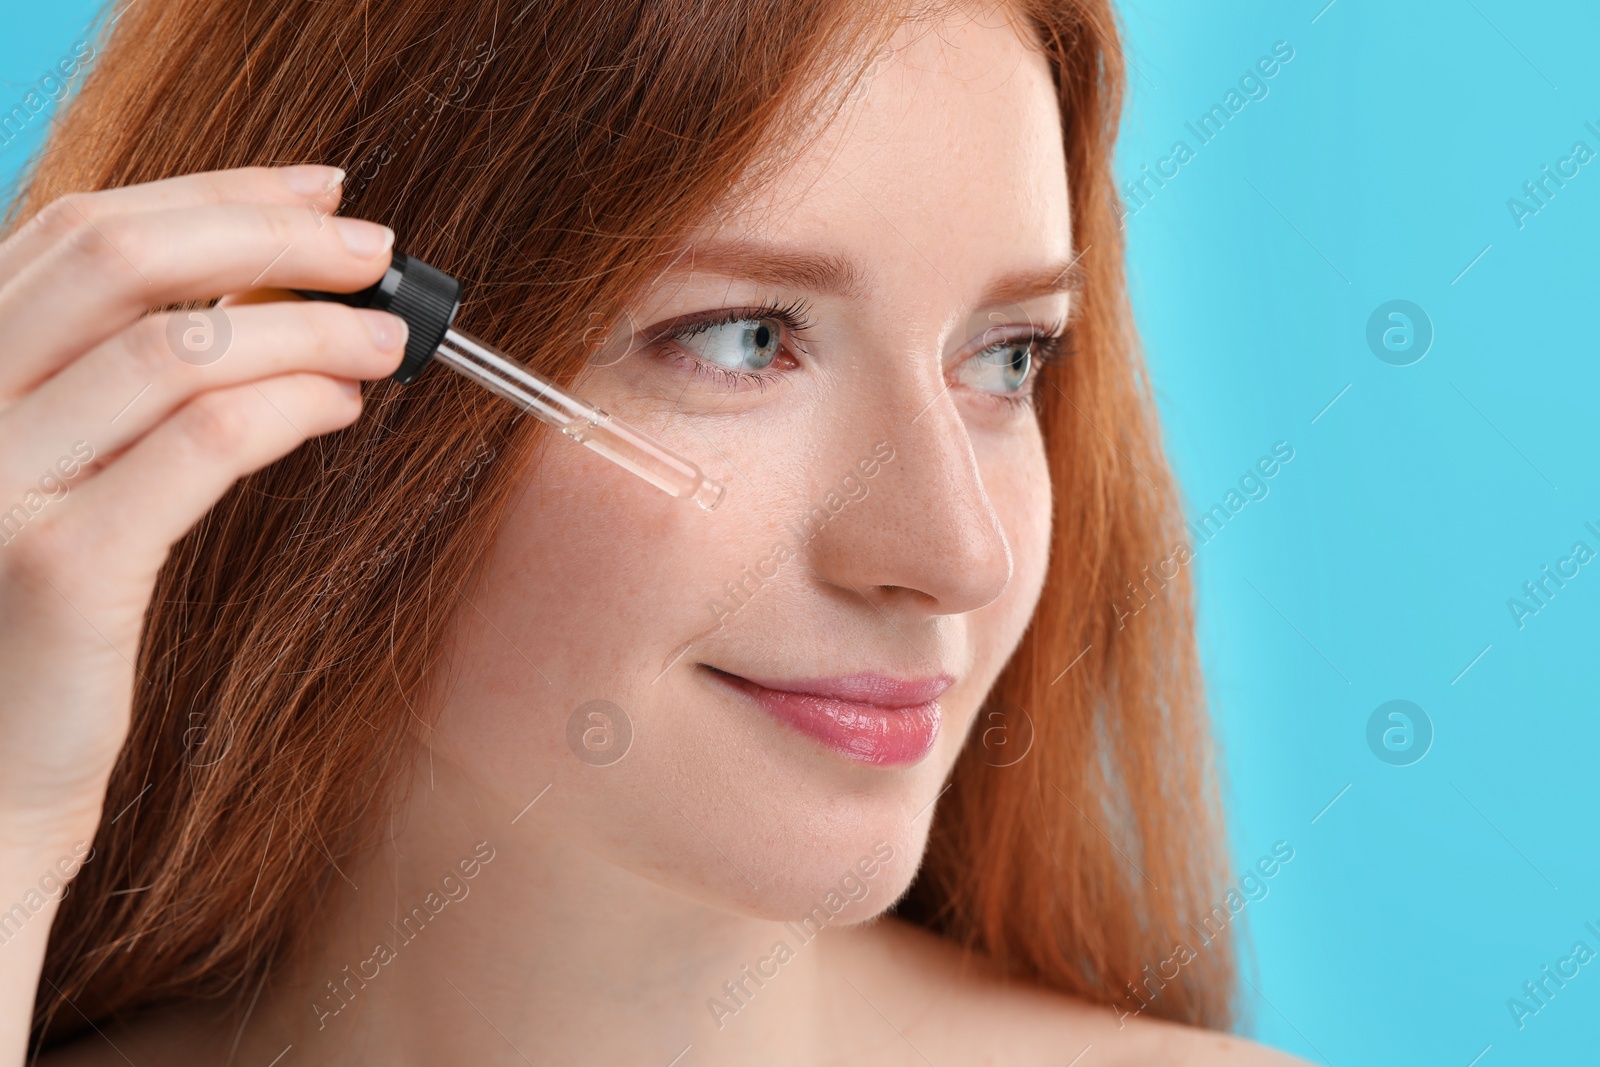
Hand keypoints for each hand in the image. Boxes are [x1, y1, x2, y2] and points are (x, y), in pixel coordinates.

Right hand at [0, 162, 402, 869]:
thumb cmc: (34, 629)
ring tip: (387, 339)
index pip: (83, 229)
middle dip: (271, 236)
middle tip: (376, 251)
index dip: (215, 193)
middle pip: (123, 258)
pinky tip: (342, 405)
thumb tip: (261, 293)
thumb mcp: (55, 475)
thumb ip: (113, 383)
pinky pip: (201, 443)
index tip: (319, 191)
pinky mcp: (55, 568)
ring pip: (177, 345)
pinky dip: (290, 404)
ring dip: (307, 326)